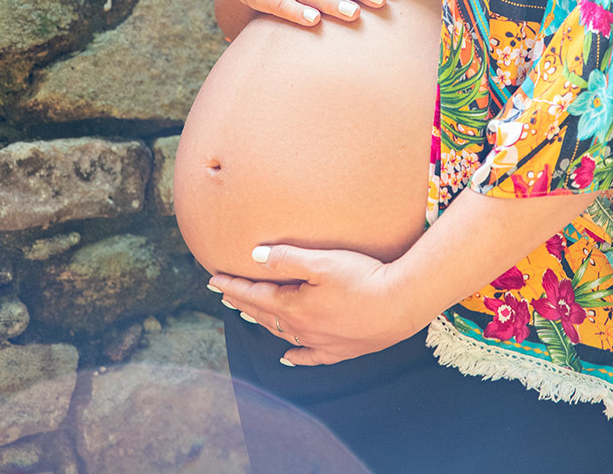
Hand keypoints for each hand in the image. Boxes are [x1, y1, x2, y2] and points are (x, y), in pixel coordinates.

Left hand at [207, 245, 424, 365]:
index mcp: (294, 306)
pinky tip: (288, 357)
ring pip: (282, 333)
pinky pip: (310, 356)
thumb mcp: (322, 261)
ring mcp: (321, 342)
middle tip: (223, 293)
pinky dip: (295, 356)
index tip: (212, 279)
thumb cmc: (362, 278)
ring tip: (246, 315)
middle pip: (263, 314)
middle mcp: (302, 329)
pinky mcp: (341, 349)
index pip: (254, 295)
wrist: (399, 305)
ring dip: (261, 322)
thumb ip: (287, 258)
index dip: (233, 285)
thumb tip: (255, 256)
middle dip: (241, 301)